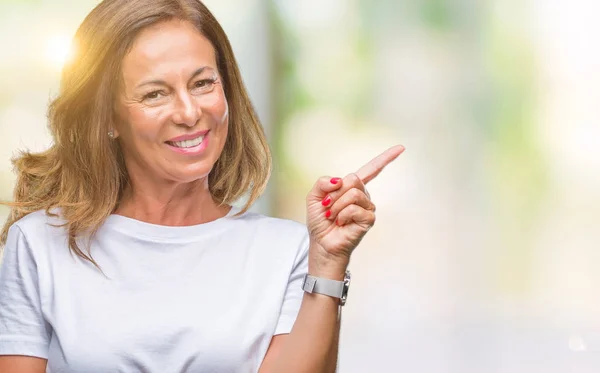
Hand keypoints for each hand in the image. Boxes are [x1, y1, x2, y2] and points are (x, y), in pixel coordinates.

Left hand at [306, 145, 404, 276]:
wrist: (322, 242)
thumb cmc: (320, 221)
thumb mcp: (314, 197)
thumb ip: (323, 182)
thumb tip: (339, 180)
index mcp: (351, 187)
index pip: (371, 169)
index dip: (386, 158)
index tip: (402, 147)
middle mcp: (362, 195)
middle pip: (353, 179)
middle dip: (335, 193)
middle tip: (328, 207)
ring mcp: (367, 206)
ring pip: (353, 194)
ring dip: (337, 206)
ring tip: (333, 216)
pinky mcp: (369, 218)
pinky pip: (354, 208)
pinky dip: (342, 215)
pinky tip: (342, 223)